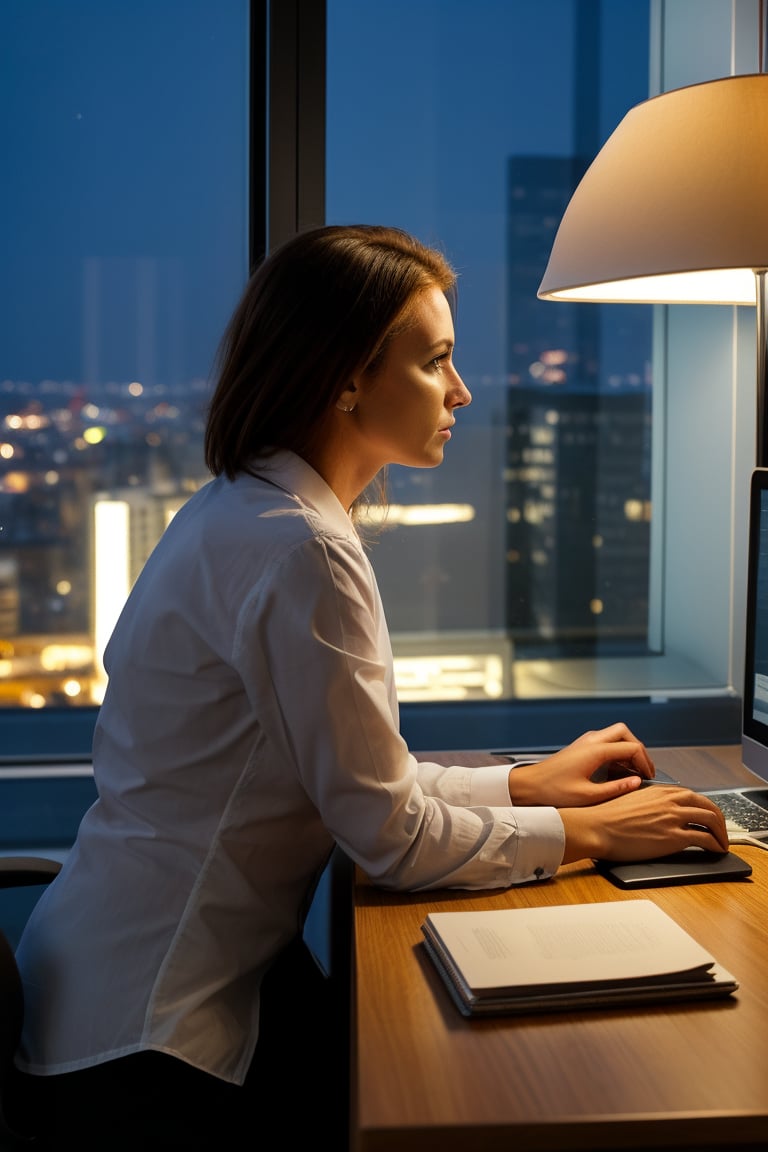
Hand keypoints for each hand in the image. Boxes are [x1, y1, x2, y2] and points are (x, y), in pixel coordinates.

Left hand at [507, 723, 654, 807]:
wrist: (530, 785)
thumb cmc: (554, 790)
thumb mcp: (588, 796)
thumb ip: (616, 788)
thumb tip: (638, 782)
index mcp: (596, 750)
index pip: (632, 747)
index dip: (645, 762)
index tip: (650, 778)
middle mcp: (592, 740)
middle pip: (625, 733)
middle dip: (639, 750)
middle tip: (645, 770)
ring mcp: (586, 741)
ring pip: (616, 735)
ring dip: (628, 750)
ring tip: (634, 773)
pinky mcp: (582, 747)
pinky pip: (606, 742)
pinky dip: (617, 753)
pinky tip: (618, 772)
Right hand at [559, 784, 729, 862]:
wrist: (596, 827)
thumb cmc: (605, 817)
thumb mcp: (629, 800)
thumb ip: (648, 802)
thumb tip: (654, 810)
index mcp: (659, 791)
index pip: (693, 796)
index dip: (704, 808)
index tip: (706, 817)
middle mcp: (670, 800)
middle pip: (708, 806)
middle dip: (719, 819)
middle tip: (721, 830)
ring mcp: (673, 817)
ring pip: (711, 820)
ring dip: (721, 833)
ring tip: (722, 843)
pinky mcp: (673, 836)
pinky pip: (705, 839)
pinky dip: (715, 845)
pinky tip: (716, 850)